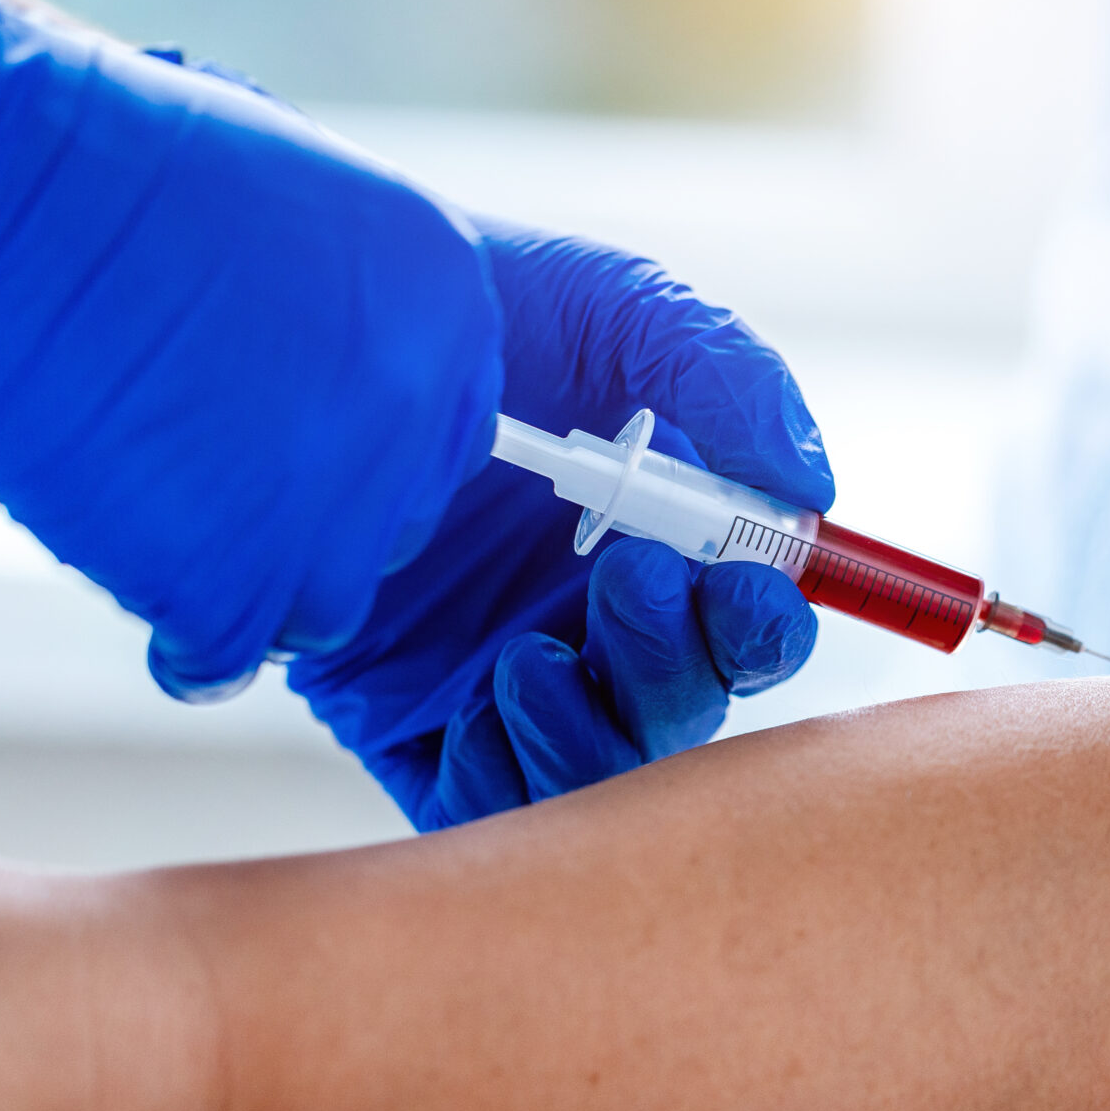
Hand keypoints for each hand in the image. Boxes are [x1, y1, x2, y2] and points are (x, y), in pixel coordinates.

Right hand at [0, 0, 502, 699]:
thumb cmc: (111, 165)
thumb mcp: (298, 212)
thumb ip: (352, 314)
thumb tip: (337, 389)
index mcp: (448, 309)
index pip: (448, 435)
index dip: (374, 454)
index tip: (308, 451)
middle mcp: (416, 411)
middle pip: (395, 526)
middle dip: (317, 520)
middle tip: (223, 486)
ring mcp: (332, 506)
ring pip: (325, 608)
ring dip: (257, 589)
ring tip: (173, 531)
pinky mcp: (235, 580)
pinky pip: (225, 659)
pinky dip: (184, 644)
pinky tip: (141, 583)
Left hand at [289, 219, 833, 830]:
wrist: (298, 332)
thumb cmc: (468, 308)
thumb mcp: (613, 310)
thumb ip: (731, 378)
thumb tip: (811, 488)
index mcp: (655, 541)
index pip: (745, 621)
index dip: (766, 625)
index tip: (751, 586)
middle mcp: (590, 622)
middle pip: (684, 705)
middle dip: (679, 662)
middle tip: (630, 578)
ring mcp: (503, 682)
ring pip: (599, 767)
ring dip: (598, 724)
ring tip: (533, 649)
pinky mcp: (413, 726)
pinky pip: (487, 801)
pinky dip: (511, 771)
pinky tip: (487, 690)